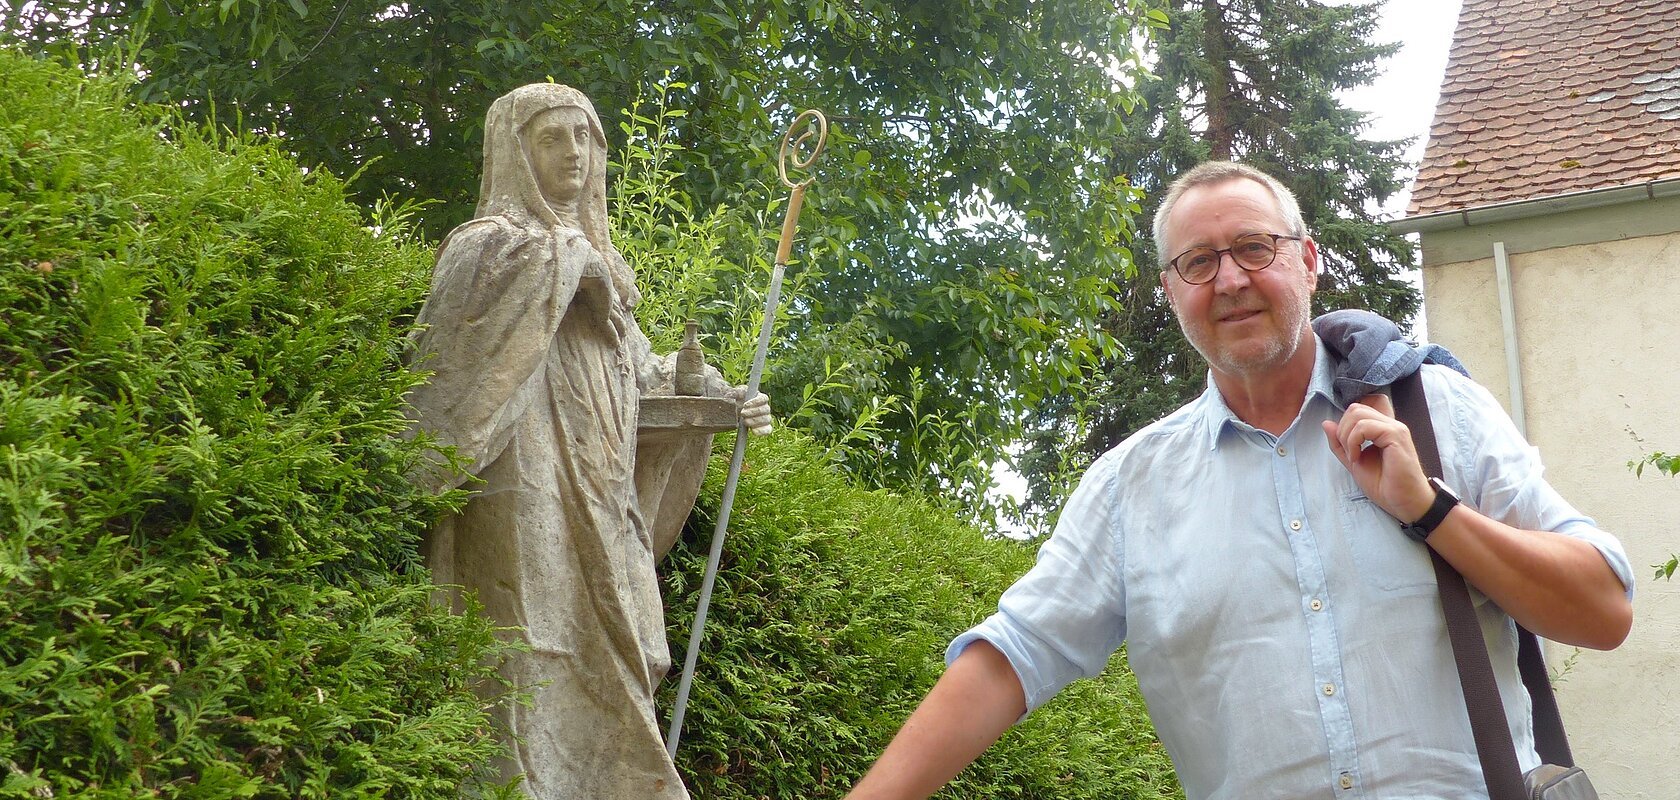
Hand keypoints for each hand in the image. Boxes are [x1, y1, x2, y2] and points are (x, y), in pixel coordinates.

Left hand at [732, 387, 772, 434]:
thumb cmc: (736, 402)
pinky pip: (767, 430)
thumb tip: (732, 394)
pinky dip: (761, 431)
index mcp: (760, 398)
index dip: (756, 401)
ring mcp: (766, 418)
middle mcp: (765, 408)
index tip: (745, 405)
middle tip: (742, 413)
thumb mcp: (734, 395)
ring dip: (755, 421)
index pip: (764, 398)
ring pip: (766, 419)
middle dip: (753, 412)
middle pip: (766, 409)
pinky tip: (753, 431)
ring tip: (744, 421)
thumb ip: (735, 393)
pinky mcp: (764, 428)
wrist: (733, 413)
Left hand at [1320, 393, 1433, 522]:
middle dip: (1342, 430)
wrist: (1403, 501)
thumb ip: (1340, 443)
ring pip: (1357, 414)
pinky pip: (1364, 426)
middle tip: (1348, 453)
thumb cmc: (1384, 485)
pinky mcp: (1395, 434)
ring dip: (1346, 437)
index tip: (1346, 448)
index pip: (1357, 409)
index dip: (1344, 425)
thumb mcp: (1353, 461)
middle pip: (1354, 408)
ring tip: (1353, 457)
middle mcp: (1389, 424)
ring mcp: (1394, 427)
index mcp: (1381, 428)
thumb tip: (1326, 423)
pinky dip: (1353, 442)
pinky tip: (1357, 458)